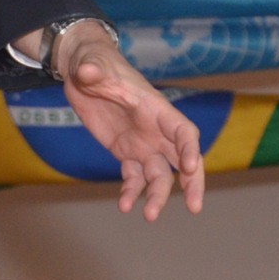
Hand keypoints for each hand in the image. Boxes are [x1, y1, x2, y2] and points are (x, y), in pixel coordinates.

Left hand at [56, 22, 204, 219]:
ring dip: (158, 196)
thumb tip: (86, 71)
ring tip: (148, 216)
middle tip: (195, 207)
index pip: (182, 130)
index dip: (189, 148)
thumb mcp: (92, 65)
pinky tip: (124, 205)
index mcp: (155, 108)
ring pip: (159, 175)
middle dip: (192, 182)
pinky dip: (132, 192)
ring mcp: (142, 143)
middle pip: (183, 158)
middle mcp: (155, 129)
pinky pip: (134, 177)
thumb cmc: (94, 64)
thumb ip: (92, 70)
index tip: (189, 167)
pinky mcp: (125, 152)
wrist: (83, 72)